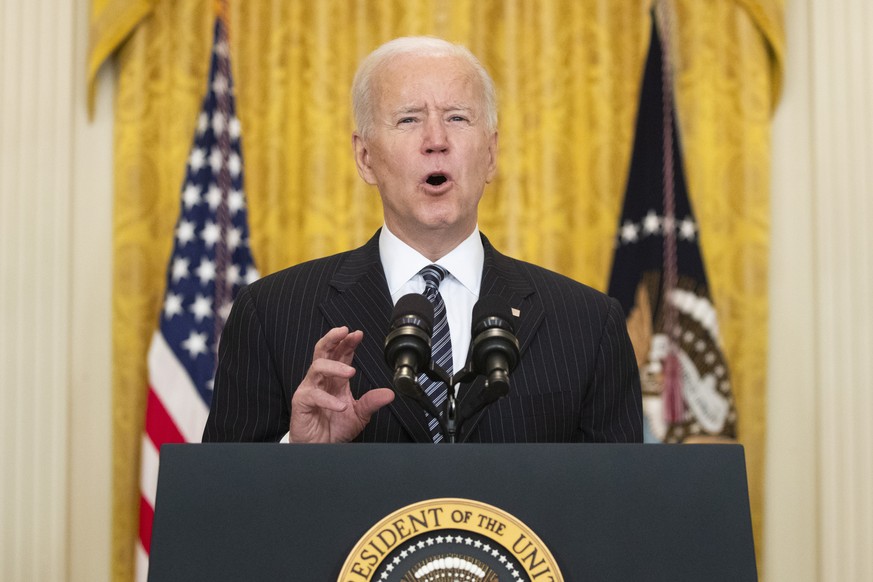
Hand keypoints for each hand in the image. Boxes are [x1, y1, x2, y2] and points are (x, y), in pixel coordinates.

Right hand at [289, 326, 394, 442]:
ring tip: (350, 372)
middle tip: (345, 332)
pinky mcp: (302, 402)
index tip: (358, 334)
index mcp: (335, 379)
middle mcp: (321, 380)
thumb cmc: (334, 428)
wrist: (321, 448)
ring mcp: (310, 389)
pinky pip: (313, 395)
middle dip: (333, 338)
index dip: (348, 342)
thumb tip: (389, 393)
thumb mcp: (359, 414)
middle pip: (322, 351)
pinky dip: (328, 399)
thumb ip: (371, 402)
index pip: (341, 354)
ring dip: (335, 366)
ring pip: (317, 367)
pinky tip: (340, 406)